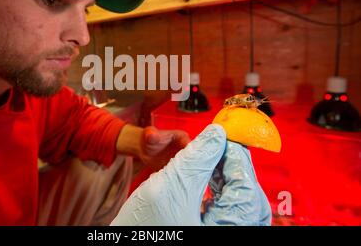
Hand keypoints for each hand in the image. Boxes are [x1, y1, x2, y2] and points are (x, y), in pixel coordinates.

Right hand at [111, 124, 271, 225]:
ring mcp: (220, 233)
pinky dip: (220, 192)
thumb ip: (196, 159)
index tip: (222, 138)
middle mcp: (228, 234)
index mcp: (224, 229)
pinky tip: (207, 179)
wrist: (121, 244)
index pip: (246, 189)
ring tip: (210, 159)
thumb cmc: (142, 228)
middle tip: (218, 147)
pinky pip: (226, 212)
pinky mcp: (210, 232)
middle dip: (234, 168)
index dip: (236, 158)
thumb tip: (216, 134)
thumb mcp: (168, 188)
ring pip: (239, 205)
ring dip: (227, 178)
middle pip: (247, 199)